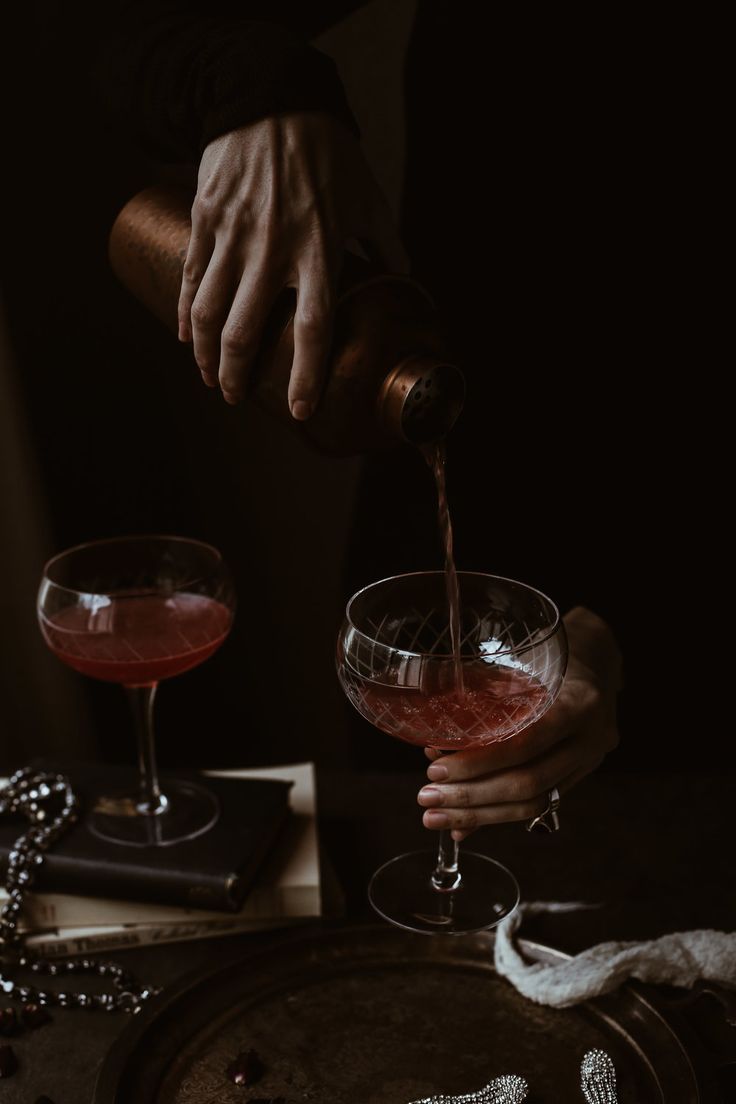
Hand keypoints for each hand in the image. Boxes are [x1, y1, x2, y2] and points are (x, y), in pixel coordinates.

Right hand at [178, 112, 407, 415]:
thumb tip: (406, 279)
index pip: (313, 328)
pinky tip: (186, 338)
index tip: (301, 409)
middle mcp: (272, 251)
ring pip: (209, 311)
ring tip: (210, 378)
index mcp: (318, 251)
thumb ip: (386, 244)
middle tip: (238, 398)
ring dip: (206, 355)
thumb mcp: (368, 197)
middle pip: (246, 331)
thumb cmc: (326, 151)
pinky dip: (184, 313)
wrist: (269, 98)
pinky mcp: (206, 221)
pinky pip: (192, 277)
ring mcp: (233, 237)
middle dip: (238, 376)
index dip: (306, 375)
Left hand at [417, 607, 621, 838]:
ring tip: (437, 816)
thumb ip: (490, 703)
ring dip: (480, 814)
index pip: (527, 743)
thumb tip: (433, 749)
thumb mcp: (525, 664)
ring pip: (534, 803)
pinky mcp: (581, 777)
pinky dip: (497, 814)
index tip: (435, 770)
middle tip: (427, 797)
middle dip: (472, 795)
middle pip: (529, 782)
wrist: (598, 660)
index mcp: (580, 704)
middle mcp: (592, 738)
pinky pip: (538, 804)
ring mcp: (591, 761)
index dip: (479, 762)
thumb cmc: (551, 656)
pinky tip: (465, 825)